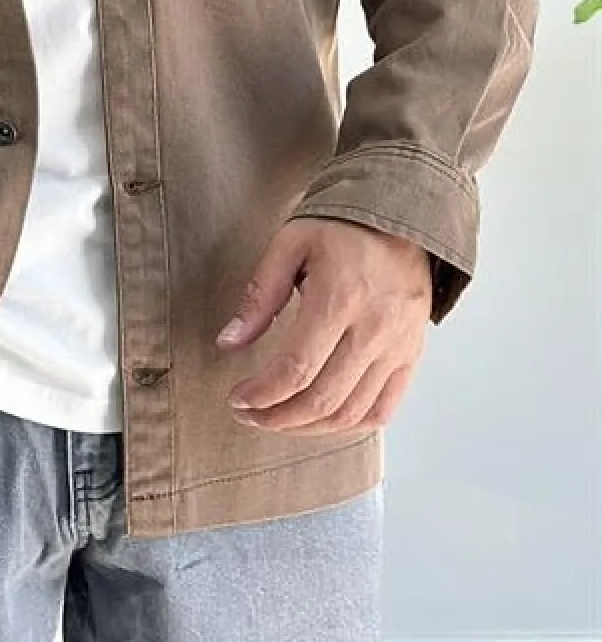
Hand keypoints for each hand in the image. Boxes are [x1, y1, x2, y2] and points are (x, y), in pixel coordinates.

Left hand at [216, 216, 433, 433]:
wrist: (404, 214)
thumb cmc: (343, 225)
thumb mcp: (290, 245)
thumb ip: (259, 297)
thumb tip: (229, 343)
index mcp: (340, 299)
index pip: (296, 369)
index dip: (262, 394)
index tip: (238, 399)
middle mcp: (374, 328)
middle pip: (322, 399)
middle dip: (278, 418)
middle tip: (250, 415)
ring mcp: (398, 346)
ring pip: (351, 413)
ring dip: (308, 428)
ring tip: (278, 419)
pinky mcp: (412, 354)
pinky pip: (384, 409)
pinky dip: (349, 425)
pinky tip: (321, 420)